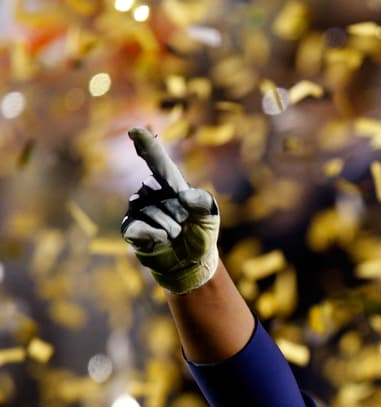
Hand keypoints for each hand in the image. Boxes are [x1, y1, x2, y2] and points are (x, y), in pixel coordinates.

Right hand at [120, 128, 219, 293]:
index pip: (158, 161)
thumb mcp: (210, 216)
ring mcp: (138, 209)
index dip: (147, 146)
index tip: (135, 131)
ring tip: (176, 235)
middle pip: (161, 192)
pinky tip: (163, 241)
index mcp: (171, 184)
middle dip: (180, 213)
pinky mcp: (130, 228)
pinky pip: (141, 228)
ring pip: (154, 213)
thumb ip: (203, 202)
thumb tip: (183, 196)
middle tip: (185, 225)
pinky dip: (157, 237)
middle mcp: (151, 191)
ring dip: (172, 228)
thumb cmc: (201, 234)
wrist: (192, 262)